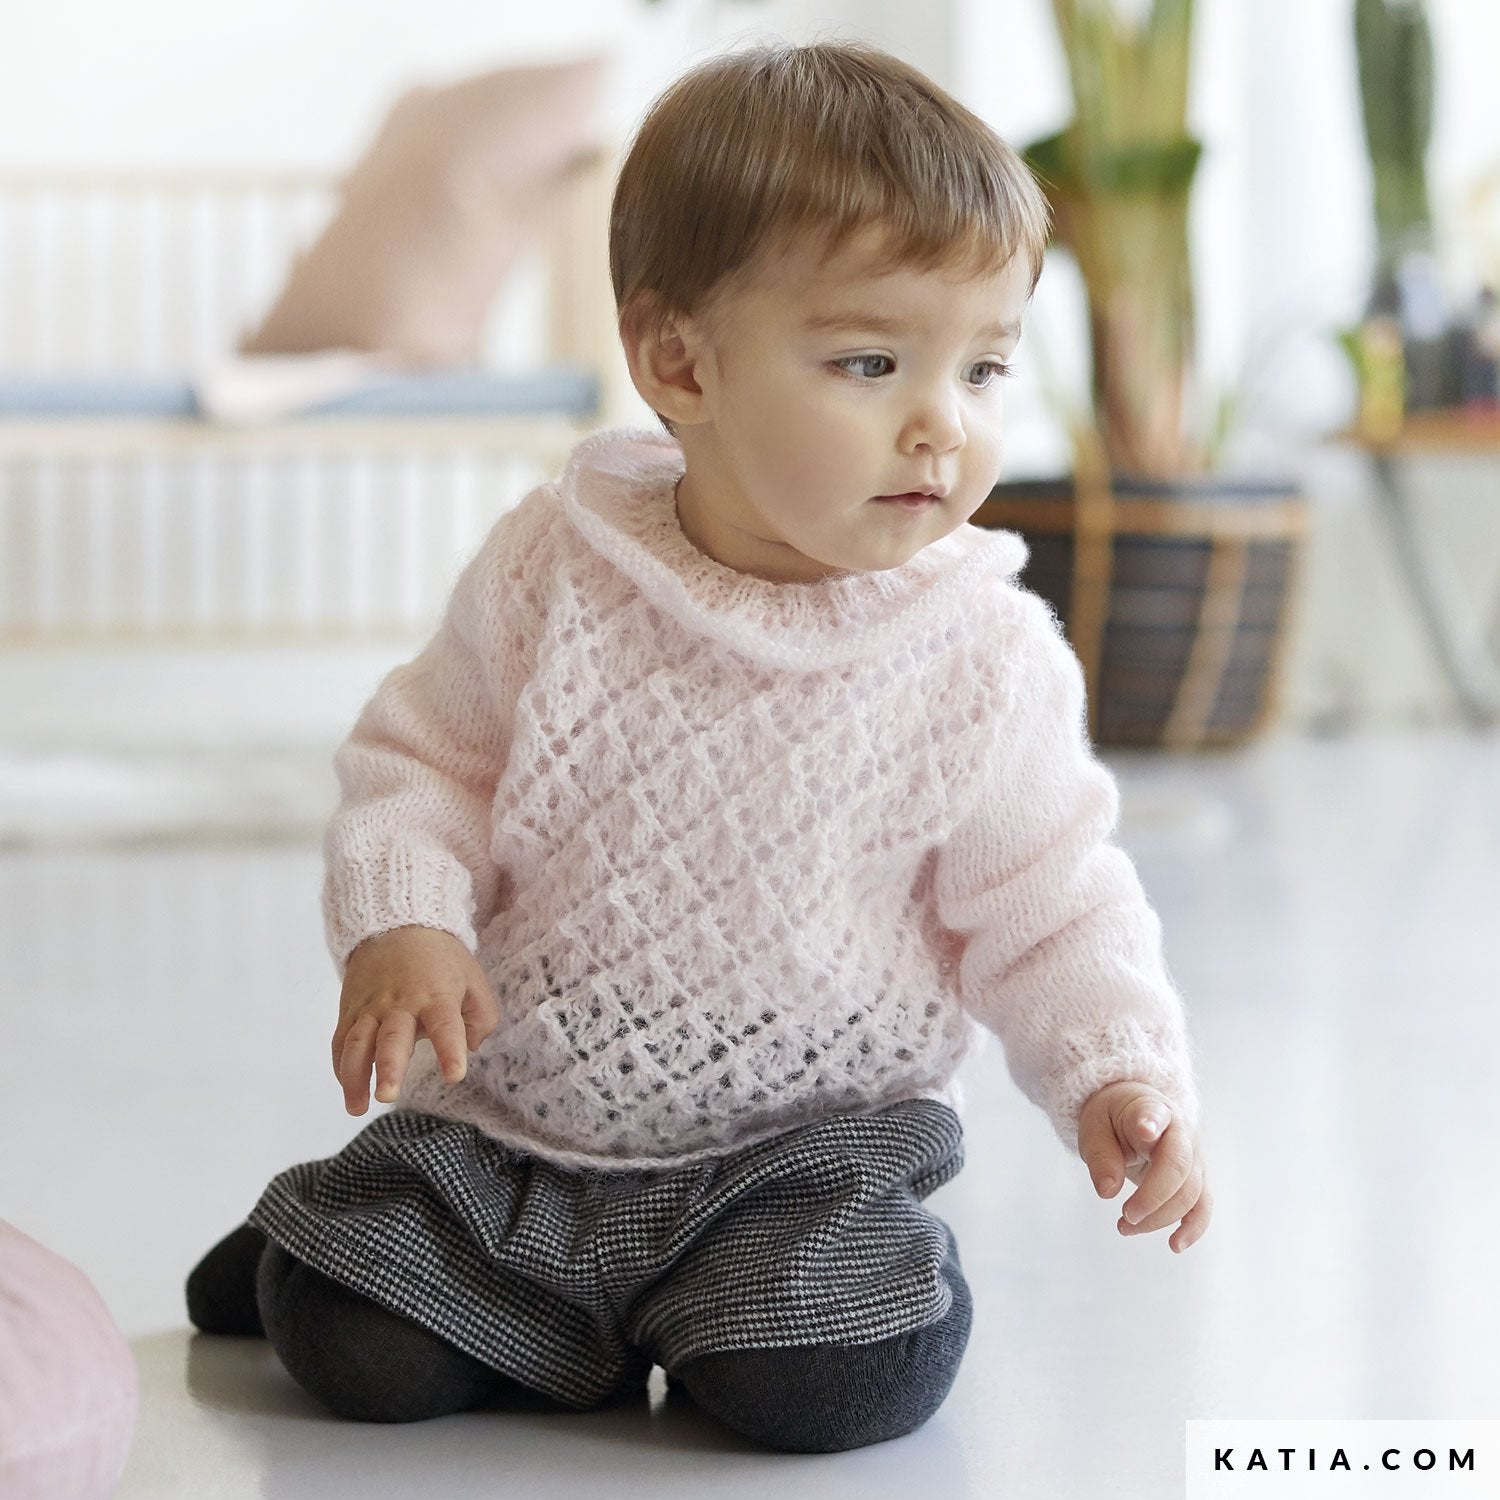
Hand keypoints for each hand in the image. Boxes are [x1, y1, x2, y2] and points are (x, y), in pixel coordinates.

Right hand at [331, 925, 499, 1115]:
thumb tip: (472, 1047)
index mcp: (437, 997)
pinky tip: (348, 1088)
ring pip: (358, 1043)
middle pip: (393, 1038)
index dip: (450, 1050)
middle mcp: (401, 1004)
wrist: (397, 925)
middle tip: (388, 1095)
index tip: (454, 1075)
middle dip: (389, 1067)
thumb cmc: (441, 962)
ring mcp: (371, 1008)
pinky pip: (341, 1041)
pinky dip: (341, 1066)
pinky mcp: (350, 1011)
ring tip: (357, 1107)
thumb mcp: (473, 980)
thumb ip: (482, 1017)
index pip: (446, 1026)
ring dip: (355, 1076)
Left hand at [1076, 1080, 1211, 1253]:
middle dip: (1152, 1197)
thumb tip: (1108, 1191)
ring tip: (1125, 1228)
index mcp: (1151, 1109)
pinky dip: (1193, 1228)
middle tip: (1125, 1215)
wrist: (1135, 1115)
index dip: (1151, 1123)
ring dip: (1160, 1217)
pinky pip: (1202, 1206)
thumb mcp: (1094, 1128)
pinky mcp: (1198, 1179)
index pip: (1154, 1114)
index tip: (1145, 1130)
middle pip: (1178, 1166)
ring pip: (1190, 1192)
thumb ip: (1100, 1156)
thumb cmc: (1114, 1120)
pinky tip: (1175, 1245)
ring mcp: (1194, 1156)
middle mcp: (1180, 1132)